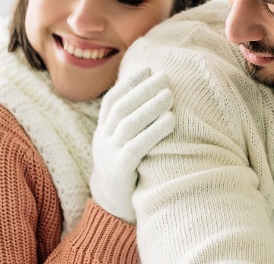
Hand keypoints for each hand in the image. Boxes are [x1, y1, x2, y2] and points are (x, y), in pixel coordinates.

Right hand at [90, 68, 174, 223]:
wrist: (112, 205)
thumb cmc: (125, 168)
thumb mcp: (122, 143)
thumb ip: (131, 122)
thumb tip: (153, 94)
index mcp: (102, 131)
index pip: (112, 100)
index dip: (129, 83)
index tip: (147, 69)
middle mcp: (102, 139)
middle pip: (122, 107)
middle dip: (143, 89)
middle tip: (165, 77)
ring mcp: (109, 154)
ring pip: (129, 123)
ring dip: (151, 106)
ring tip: (170, 94)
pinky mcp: (120, 169)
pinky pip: (137, 146)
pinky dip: (155, 130)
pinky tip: (171, 120)